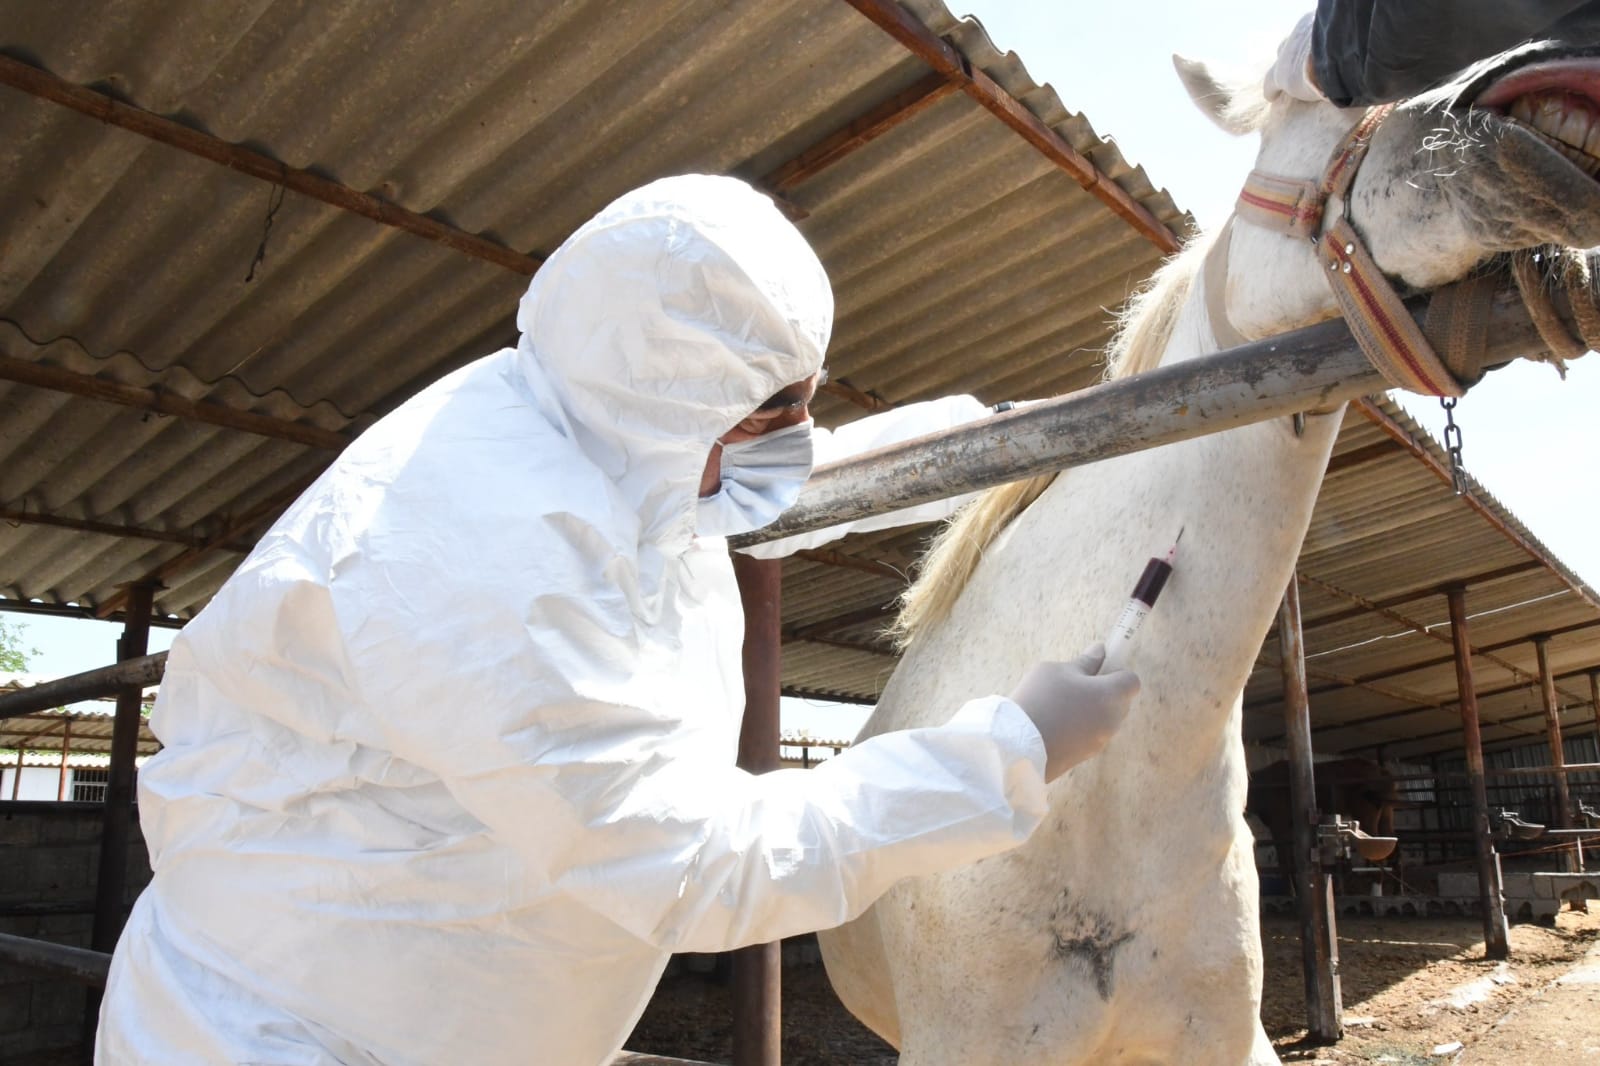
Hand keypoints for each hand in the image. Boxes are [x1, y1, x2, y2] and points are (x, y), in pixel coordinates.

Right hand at [1008, 642, 1140, 782]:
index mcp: (1110, 695)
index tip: (1095, 669)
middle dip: (1104, 691)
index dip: (1116, 672)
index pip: (1132, 680)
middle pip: (1120, 701)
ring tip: (1061, 707)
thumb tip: (1100, 651)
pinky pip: (1092, 735)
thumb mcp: (1057, 670)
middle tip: (1074, 686)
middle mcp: (1112, 720)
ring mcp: (1101, 741)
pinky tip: (1057, 724)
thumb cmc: (1041, 698)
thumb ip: (1084, 661)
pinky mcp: (1087, 756)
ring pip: (1105, 719)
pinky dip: (1082, 727)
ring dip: (1092, 710)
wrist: (1019, 745)